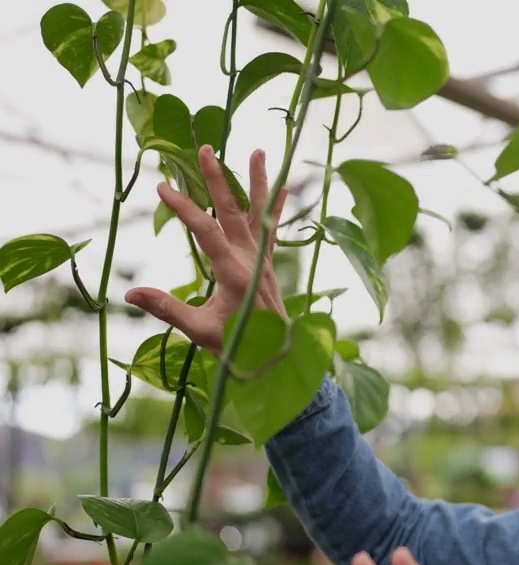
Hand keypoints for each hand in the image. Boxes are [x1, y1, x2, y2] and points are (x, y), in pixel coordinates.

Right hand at [124, 145, 288, 352]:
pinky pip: (272, 228)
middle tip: (207, 149)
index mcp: (234, 273)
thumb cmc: (238, 346)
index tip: (161, 188)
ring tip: (259, 151)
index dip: (183, 208)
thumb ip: (167, 309)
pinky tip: (283, 185)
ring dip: (257, 182)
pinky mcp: (267, 263)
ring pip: (258, 214)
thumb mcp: (199, 331)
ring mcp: (262, 259)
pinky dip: (276, 207)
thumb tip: (129, 295)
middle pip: (232, 212)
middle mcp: (251, 260)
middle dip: (218, 179)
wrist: (277, 357)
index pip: (205, 232)